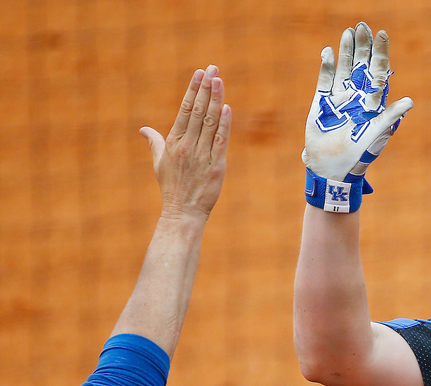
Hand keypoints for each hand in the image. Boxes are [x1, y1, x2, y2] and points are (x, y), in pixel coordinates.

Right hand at [140, 66, 230, 220]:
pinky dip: (224, 124)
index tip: (199, 73)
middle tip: (212, 68)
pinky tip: (226, 108)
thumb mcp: (159, 162)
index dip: (192, 90)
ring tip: (219, 80)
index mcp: (173, 142)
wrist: (183, 212)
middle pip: (197, 111)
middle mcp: (186, 145)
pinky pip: (221, 141)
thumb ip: (155, 141)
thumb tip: (143, 129)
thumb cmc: (172, 187)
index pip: (184, 110)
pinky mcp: (216, 166)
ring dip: (215, 100)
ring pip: (209, 122)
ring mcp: (201, 155)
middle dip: (205, 88)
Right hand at [302, 22, 412, 211]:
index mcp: (373, 102)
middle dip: (363, 46)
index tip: (382, 34)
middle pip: (361, 65)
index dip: (380, 53)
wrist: (333, 167)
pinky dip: (327, 66)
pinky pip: (325, 80)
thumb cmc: (360, 154)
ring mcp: (340, 98)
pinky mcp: (322, 103)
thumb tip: (410, 101)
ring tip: (349, 31)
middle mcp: (358, 97)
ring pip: (344, 68)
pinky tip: (329, 52)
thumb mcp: (378, 134)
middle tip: (363, 26)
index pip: (378, 72)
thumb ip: (391, 116)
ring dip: (347, 51)